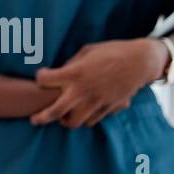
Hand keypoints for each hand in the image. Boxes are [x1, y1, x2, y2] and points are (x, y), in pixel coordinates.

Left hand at [31, 39, 161, 127]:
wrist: (139, 62)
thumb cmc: (111, 51)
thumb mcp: (87, 52)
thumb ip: (71, 65)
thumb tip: (60, 74)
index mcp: (75, 73)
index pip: (45, 80)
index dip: (40, 78)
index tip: (41, 76)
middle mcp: (83, 90)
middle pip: (56, 112)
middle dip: (42, 117)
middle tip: (34, 119)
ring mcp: (96, 102)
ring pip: (74, 122)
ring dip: (65, 120)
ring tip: (61, 115)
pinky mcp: (108, 108)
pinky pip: (91, 121)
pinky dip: (83, 118)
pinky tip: (81, 111)